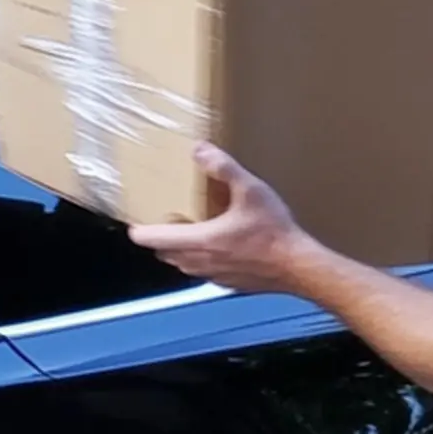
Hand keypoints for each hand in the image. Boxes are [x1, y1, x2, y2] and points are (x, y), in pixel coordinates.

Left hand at [127, 143, 319, 293]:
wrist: (298, 266)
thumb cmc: (273, 231)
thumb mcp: (251, 190)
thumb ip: (224, 168)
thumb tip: (199, 149)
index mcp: (199, 241)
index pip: (154, 240)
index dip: (139, 230)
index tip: (133, 221)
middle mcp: (200, 263)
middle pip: (165, 253)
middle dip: (160, 238)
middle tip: (166, 219)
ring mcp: (213, 276)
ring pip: (183, 264)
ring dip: (180, 249)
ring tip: (190, 230)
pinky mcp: (228, 284)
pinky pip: (203, 271)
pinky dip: (201, 259)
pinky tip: (219, 246)